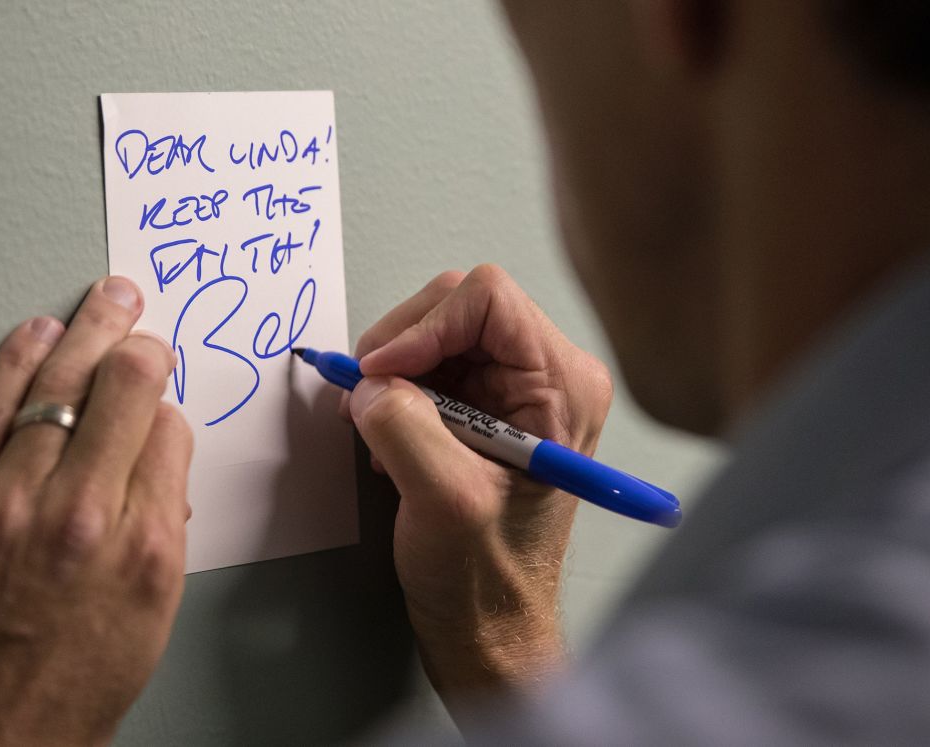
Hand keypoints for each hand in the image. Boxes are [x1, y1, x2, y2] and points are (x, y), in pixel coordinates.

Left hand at [0, 276, 192, 746]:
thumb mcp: (137, 638)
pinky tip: (32, 338)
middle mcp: (77, 518)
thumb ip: (154, 546)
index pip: (167, 434)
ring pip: (53, 387)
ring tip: (101, 301)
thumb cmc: (44, 719)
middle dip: (135, 342)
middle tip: (136, 312)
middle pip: (121, 391)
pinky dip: (11, 364)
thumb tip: (155, 482)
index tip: (158, 381)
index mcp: (142, 553)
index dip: (163, 400)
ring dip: (82, 333)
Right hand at [346, 265, 613, 708]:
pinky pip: (426, 369)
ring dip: (394, 378)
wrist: (490, 631)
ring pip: (433, 334)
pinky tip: (396, 448)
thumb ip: (404, 428)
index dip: (422, 326)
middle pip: (456, 306)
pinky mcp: (483, 408)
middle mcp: (547, 376)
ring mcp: (515, 390)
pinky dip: (396, 397)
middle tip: (366, 398)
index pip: (487, 298)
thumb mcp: (443, 502)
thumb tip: (369, 383)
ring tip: (385, 437)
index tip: (380, 372)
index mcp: (563, 385)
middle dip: (401, 349)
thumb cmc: (489, 581)